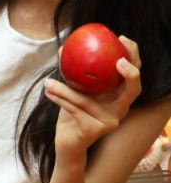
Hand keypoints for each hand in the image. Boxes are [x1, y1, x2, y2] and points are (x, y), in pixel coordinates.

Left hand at [45, 36, 141, 163]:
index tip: (123, 40)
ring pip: (88, 100)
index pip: (133, 75)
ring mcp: (110, 121)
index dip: (134, 56)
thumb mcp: (76, 90)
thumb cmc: (73, 113)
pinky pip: (76, 110)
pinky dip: (60, 100)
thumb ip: (74, 73)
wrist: (68, 143)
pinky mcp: (96, 130)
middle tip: (117, 61)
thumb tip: (62, 48)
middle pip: (133, 89)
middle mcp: (120, 109)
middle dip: (130, 73)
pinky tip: (48, 92)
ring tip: (48, 82)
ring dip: (65, 90)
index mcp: (118, 96)